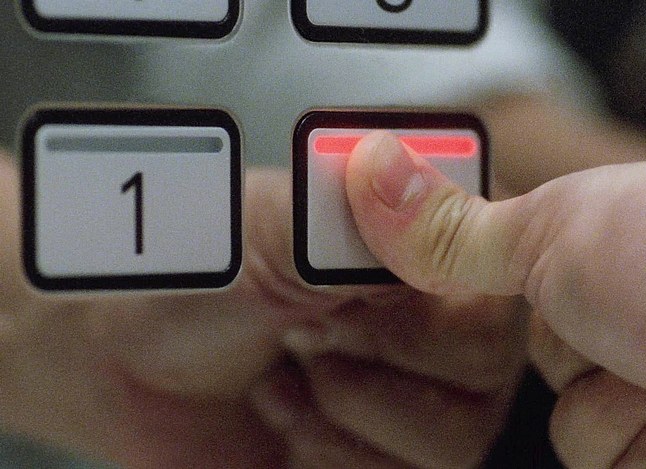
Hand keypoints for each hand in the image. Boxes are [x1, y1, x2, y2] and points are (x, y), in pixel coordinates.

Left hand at [0, 154, 525, 467]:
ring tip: (290, 375)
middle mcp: (436, 332)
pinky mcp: (385, 457)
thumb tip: (407, 180)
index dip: (417, 319)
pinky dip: (327, 456)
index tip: (337, 307)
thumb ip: (351, 221)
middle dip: (373, 369)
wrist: (127, 362)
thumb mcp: (266, 232)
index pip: (492, 297)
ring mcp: (416, 402)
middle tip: (310, 335)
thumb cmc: (193, 279)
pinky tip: (285, 415)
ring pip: (450, 445)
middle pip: (483, 383)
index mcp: (423, 258)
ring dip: (343, 415)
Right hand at [344, 131, 645, 467]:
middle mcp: (639, 314)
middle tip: (619, 320)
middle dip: (569, 352)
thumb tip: (372, 175)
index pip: (514, 282)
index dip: (492, 291)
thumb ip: (453, 229)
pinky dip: (642, 452)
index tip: (451, 291)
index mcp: (605, 244)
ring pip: (571, 429)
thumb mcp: (550, 230)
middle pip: (540, 363)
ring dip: (611, 407)